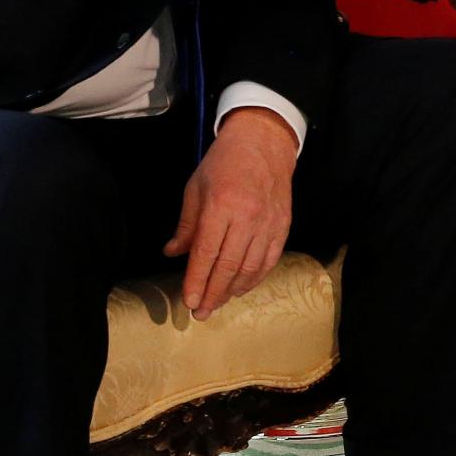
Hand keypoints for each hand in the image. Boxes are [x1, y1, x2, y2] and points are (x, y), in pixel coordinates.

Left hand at [165, 108, 298, 315]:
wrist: (264, 143)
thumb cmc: (224, 163)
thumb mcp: (195, 188)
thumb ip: (186, 225)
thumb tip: (173, 253)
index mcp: (221, 206)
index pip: (206, 253)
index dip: (197, 281)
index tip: (189, 301)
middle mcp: (246, 218)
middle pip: (228, 267)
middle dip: (212, 294)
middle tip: (200, 313)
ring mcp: (268, 224)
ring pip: (250, 268)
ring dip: (232, 291)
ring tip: (218, 303)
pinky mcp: (282, 227)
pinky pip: (269, 261)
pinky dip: (254, 279)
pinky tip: (241, 288)